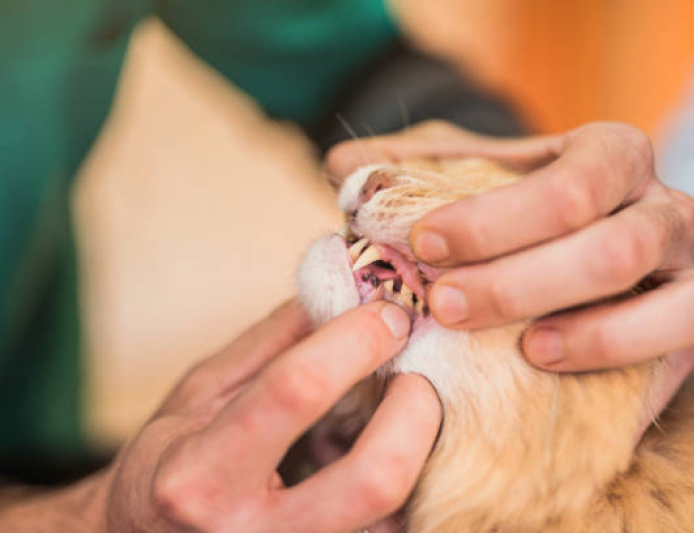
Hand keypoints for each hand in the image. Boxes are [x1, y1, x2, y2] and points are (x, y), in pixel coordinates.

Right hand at [98, 300, 439, 531]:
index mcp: (201, 474)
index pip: (297, 390)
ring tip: (400, 421)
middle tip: (416, 377)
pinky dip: (409, 488)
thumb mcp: (202, 392)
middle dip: (417, 411)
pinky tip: (385, 458)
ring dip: (420, 453)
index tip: (390, 314)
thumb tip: (348, 286)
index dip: (356, 339)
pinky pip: (395, 529)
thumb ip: (274, 341)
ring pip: (399, 514)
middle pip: (378, 477)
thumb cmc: (171, 464)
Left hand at [326, 120, 693, 432]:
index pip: (568, 187)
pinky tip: (552, 362)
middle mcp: (662, 203)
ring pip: (675, 298)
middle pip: (613, 248)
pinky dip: (625, 354)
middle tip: (446, 305)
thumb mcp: (455, 182)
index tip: (424, 247)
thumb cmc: (503, 219)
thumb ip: (403, 172)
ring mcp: (687, 265)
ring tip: (519, 348)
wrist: (555, 257)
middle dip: (521, 284)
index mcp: (608, 153)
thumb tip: (340, 168)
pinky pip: (690, 339)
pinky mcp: (693, 319)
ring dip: (588, 330)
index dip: (494, 223)